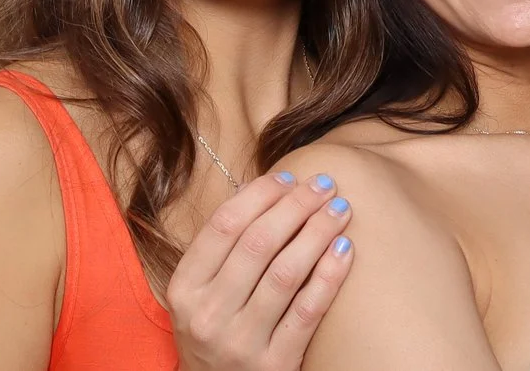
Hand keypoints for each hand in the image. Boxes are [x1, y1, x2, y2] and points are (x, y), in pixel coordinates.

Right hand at [170, 170, 355, 370]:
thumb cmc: (214, 332)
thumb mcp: (200, 294)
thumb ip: (222, 248)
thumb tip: (260, 187)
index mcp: (184, 289)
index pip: (224, 226)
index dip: (261, 194)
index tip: (290, 177)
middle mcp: (208, 315)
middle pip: (258, 243)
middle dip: (296, 206)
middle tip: (324, 184)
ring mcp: (241, 342)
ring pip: (286, 272)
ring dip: (318, 233)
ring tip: (340, 210)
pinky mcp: (274, 364)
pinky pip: (308, 311)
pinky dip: (329, 276)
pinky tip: (345, 250)